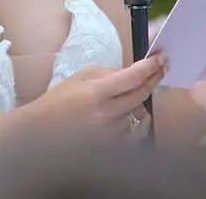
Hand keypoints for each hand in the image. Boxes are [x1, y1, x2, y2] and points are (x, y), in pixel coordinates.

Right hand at [28, 55, 165, 139]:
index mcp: (96, 93)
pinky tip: (137, 113)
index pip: (132, 77)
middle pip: (142, 94)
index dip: (150, 66)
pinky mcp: (114, 146)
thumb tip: (132, 71)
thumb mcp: (80, 78)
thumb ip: (107, 73)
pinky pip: (139, 131)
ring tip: (133, 93)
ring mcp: (113, 132)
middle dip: (154, 78)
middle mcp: (107, 114)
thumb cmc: (59, 102)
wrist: (44, 131)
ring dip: (142, 99)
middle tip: (161, 68)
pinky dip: (141, 120)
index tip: (160, 58)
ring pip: (141, 112)